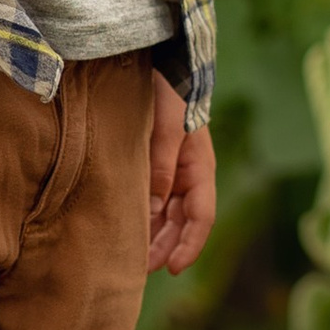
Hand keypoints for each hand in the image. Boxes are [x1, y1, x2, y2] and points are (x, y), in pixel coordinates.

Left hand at [147, 72, 215, 273]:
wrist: (158, 60)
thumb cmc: (167, 89)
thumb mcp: (167, 126)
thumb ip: (162, 164)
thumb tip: (155, 208)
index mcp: (200, 166)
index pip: (202, 216)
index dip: (189, 245)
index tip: (170, 268)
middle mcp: (189, 172)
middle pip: (183, 222)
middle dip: (166, 248)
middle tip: (139, 269)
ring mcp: (172, 168)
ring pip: (168, 214)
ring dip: (155, 236)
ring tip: (131, 256)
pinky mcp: (153, 162)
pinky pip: (153, 198)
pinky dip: (145, 216)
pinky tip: (128, 226)